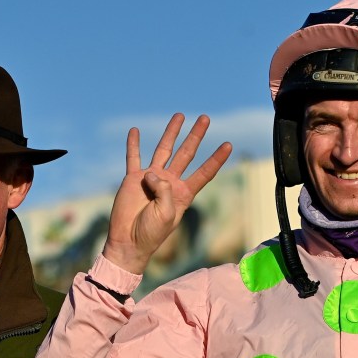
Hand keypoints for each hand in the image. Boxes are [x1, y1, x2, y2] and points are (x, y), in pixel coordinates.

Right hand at [103, 113, 231, 274]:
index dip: (216, 159)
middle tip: (205, 118)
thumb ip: (165, 190)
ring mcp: (151, 178)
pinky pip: (133, 158)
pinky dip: (133, 145)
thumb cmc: (151, 232)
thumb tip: (152, 172)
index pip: (204, 172)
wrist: (128, 241)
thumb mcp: (166, 213)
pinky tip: (134, 131)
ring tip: (180, 116)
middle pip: (186, 153)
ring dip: (171, 132)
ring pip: (164, 149)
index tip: (228, 144)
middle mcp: (170, 182)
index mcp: (183, 193)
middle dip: (196, 136)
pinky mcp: (133, 179)